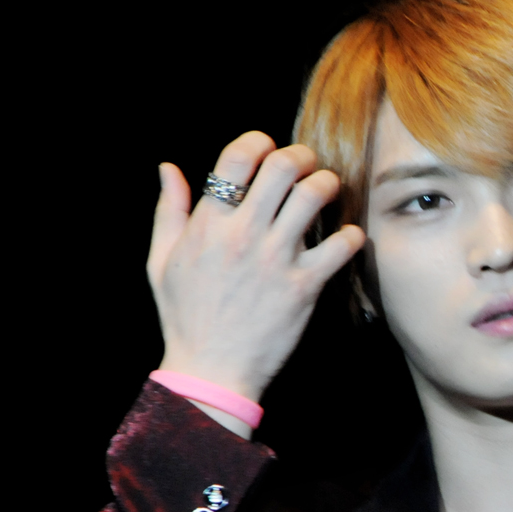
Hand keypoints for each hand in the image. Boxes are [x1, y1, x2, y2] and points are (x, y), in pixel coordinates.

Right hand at [149, 132, 365, 406]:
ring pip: (314, 196)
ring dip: (328, 184)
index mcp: (208, 224)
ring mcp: (275, 259)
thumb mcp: (161, 260)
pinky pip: (340, 245)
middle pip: (282, 167)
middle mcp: (243, 234)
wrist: (211, 370)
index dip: (259, 141)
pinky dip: (352, 235)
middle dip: (302, 156)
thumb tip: (169, 168)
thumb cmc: (185, 316)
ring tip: (329, 190)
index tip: (269, 148)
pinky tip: (347, 236)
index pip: (237, 157)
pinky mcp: (303, 285)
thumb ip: (169, 210)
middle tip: (309, 165)